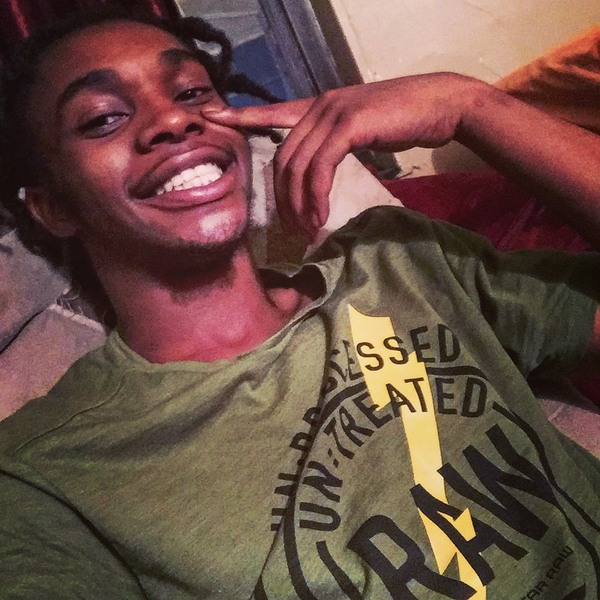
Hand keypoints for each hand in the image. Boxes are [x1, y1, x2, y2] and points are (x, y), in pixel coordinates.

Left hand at [205, 73, 481, 236]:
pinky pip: (320, 167)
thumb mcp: (363, 130)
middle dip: (282, 198)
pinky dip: (316, 195)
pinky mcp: (348, 125)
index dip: (242, 116)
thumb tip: (324, 170)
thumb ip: (337, 143)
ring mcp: (332, 112)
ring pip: (297, 165)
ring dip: (299, 204)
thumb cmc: (406, 120)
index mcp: (320, 106)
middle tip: (293, 228)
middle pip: (282, 157)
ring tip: (308, 229)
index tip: (213, 117)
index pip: (273, 112)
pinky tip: (320, 216)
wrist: (443, 104)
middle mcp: (320, 105)